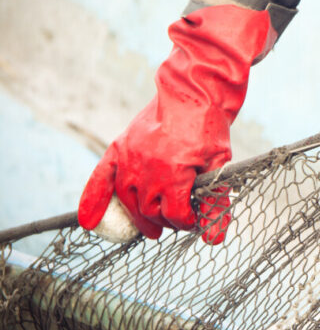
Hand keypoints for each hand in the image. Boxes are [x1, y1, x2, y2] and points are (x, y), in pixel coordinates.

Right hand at [78, 5, 274, 243]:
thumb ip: (215, 201)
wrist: (195, 91)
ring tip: (151, 227)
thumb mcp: (220, 164)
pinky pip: (101, 178)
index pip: (175, 214)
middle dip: (164, 221)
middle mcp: (146, 168)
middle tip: (175, 224)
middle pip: (150, 210)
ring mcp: (130, 157)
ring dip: (138, 216)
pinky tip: (88, 221)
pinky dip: (92, 199)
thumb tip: (214, 238)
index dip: (186, 223)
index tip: (194, 222)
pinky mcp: (121, 146)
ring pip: (128, 199)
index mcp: (173, 173)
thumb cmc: (210, 126)